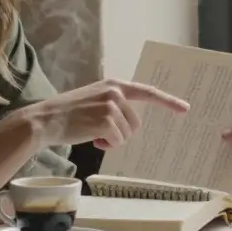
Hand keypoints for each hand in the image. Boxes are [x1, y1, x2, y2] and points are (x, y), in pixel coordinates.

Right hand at [16, 78, 189, 149]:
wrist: (46, 120)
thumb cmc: (68, 114)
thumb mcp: (93, 99)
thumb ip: (113, 104)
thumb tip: (131, 124)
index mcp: (114, 85)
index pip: (147, 92)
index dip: (168, 101)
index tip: (185, 108)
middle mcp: (115, 92)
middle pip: (136, 123)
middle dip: (121, 133)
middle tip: (99, 133)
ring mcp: (111, 106)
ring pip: (127, 134)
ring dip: (112, 140)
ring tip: (92, 134)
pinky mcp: (106, 120)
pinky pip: (118, 141)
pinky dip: (106, 145)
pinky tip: (91, 140)